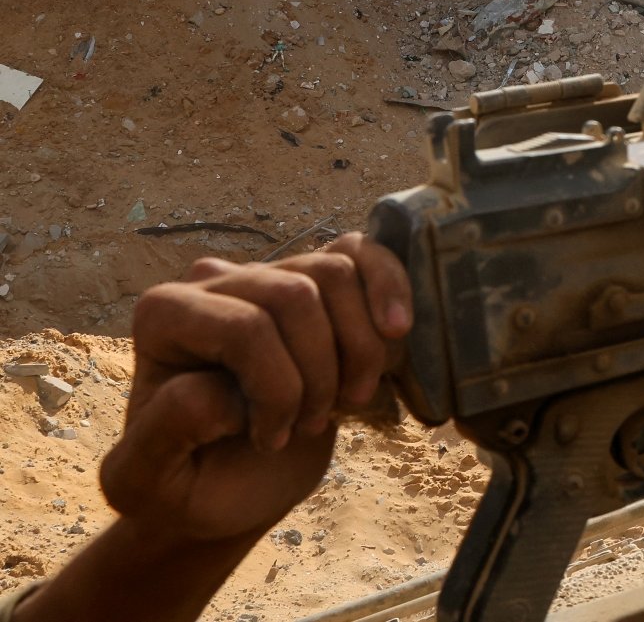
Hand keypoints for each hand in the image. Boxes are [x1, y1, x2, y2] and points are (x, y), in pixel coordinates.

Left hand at [100, 232, 412, 542]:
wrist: (230, 485)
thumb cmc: (188, 482)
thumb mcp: (151, 479)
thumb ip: (167, 428)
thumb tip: (220, 384)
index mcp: (163, 316)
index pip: (247, 327)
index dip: (278, 391)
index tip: (272, 440)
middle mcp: (214, 281)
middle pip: (298, 293)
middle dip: (321, 373)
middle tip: (312, 425)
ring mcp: (270, 274)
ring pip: (337, 273)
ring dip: (359, 348)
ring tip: (346, 399)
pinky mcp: (317, 282)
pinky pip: (363, 253)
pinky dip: (391, 287)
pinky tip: (396, 332)